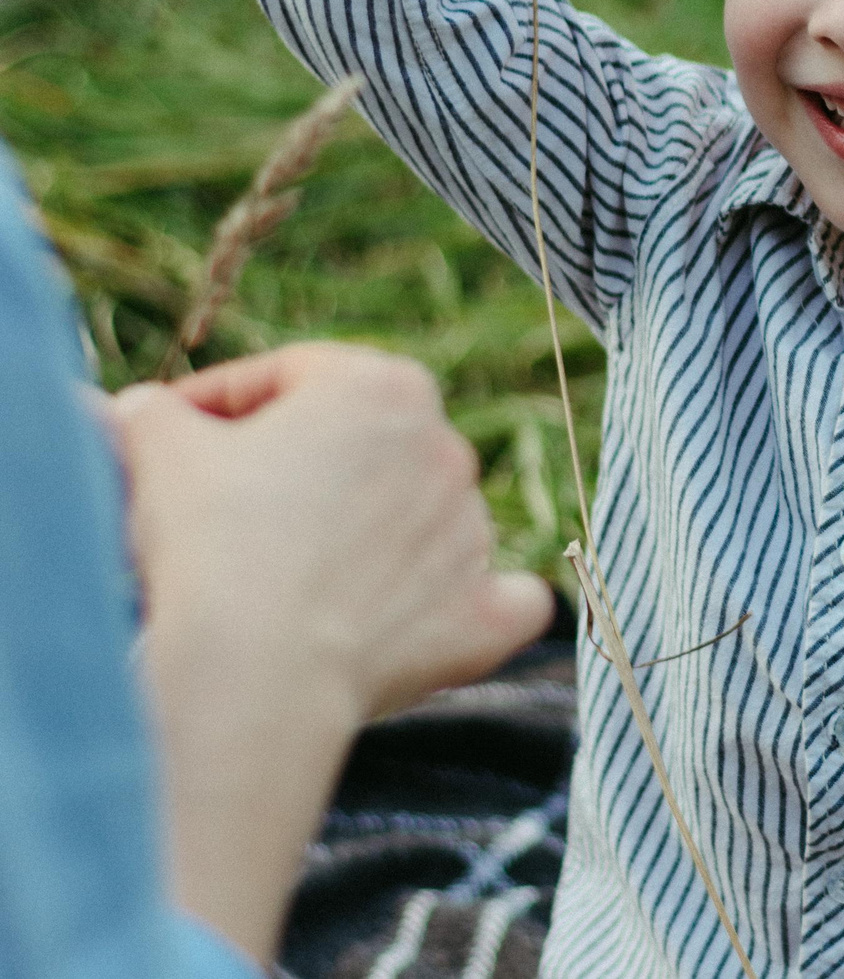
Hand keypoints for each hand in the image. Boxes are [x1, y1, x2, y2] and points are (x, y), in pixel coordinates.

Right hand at [120, 342, 549, 724]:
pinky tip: (431, 613)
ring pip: (416, 519)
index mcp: (385, 386)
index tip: (176, 432)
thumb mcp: (161, 447)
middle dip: (298, 467)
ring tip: (286, 577)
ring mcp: (475, 533)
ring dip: (364, 536)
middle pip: (361, 447)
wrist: (258, 668)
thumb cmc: (214, 544)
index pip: (294, 377)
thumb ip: (154, 412)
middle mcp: (449, 449)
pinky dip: (468, 605)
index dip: (224, 401)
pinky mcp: (487, 615)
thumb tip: (141, 409)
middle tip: (226, 507)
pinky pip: (501, 600)